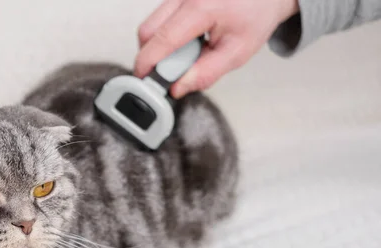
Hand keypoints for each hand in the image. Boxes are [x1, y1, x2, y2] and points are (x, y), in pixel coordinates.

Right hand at [134, 0, 298, 97]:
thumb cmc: (255, 17)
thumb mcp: (237, 53)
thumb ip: (206, 73)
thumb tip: (177, 88)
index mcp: (203, 8)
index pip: (163, 39)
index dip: (148, 63)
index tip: (143, 81)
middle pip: (148, 31)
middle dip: (151, 56)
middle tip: (169, 72)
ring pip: (151, 24)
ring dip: (160, 46)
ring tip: (187, 53)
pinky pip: (160, 19)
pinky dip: (167, 36)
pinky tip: (187, 40)